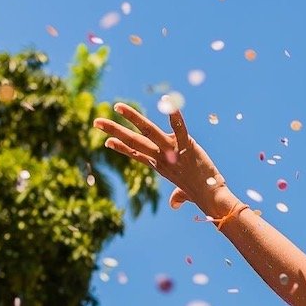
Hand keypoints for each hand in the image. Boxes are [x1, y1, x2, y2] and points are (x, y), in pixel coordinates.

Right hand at [93, 101, 233, 216]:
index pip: (135, 154)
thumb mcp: (184, 192)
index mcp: (158, 165)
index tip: (106, 142)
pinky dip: (173, 114)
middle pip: (133, 141)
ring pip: (147, 131)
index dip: (120, 148)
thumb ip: (178, 197)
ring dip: (132, 117)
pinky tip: (167, 100)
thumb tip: (175, 204)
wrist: (210, 196)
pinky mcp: (186, 145)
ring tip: (117, 107)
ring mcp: (171, 150)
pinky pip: (179, 127)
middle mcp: (160, 157)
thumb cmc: (200, 192)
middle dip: (113, 131)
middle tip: (95, 122)